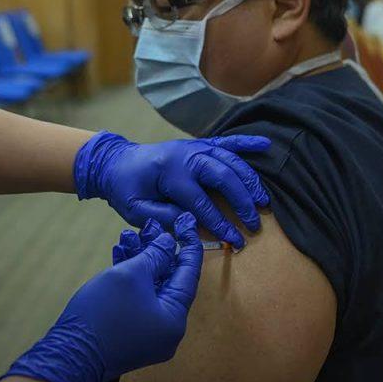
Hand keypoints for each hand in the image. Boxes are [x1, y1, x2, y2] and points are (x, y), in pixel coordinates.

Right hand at [0, 214, 202, 381]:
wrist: (67, 356)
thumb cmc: (102, 313)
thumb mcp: (131, 275)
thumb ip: (155, 256)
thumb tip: (169, 244)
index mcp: (174, 319)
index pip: (189, 275)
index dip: (188, 245)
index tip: (187, 223)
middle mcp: (167, 330)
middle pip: (168, 280)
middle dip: (156, 251)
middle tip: (149, 226)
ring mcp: (148, 335)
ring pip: (150, 289)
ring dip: (140, 262)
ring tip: (127, 236)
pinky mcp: (130, 335)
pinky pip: (138, 301)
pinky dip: (130, 280)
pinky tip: (119, 255)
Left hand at [73, 131, 270, 248]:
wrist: (116, 162)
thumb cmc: (125, 188)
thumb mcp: (135, 210)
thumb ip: (163, 218)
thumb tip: (193, 224)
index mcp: (169, 173)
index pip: (201, 202)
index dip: (220, 223)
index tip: (235, 239)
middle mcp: (186, 155)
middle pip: (222, 176)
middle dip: (242, 201)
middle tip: (255, 222)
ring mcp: (194, 147)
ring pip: (229, 159)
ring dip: (249, 179)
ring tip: (264, 200)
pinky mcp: (199, 144)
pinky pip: (226, 142)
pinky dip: (246, 143)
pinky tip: (265, 145)